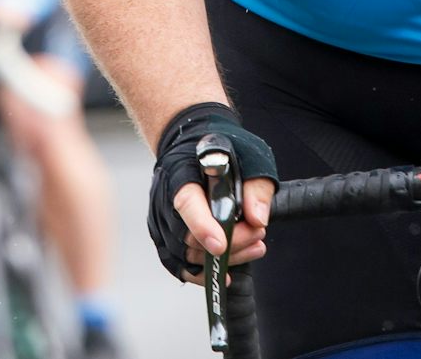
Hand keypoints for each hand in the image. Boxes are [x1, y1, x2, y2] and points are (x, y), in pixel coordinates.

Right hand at [148, 102, 279, 279]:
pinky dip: (203, 274)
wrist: (193, 146)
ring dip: (225, 258)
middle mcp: (165, 201)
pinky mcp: (166, 239)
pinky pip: (181, 266)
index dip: (202, 227)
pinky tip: (227, 273)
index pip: (186, 204)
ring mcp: (162, 223)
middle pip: (189, 237)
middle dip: (229, 242)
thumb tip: (257, 219)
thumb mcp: (248, 155)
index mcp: (181, 173)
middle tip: (257, 233)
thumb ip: (256, 186)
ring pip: (188, 255)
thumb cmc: (221, 149)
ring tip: (255, 245)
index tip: (221, 245)